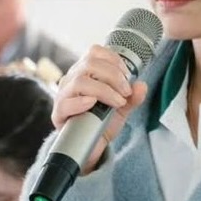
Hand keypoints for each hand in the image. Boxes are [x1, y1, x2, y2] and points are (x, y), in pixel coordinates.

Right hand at [54, 46, 147, 173]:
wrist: (92, 148)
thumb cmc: (102, 123)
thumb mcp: (122, 108)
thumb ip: (132, 97)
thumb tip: (141, 86)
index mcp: (86, 72)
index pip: (95, 52)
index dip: (113, 60)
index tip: (127, 75)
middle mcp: (72, 80)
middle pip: (89, 63)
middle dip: (113, 76)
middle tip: (125, 92)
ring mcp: (64, 95)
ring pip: (80, 81)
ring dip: (104, 90)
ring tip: (117, 102)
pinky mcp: (59, 114)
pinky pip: (65, 103)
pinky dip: (81, 102)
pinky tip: (93, 103)